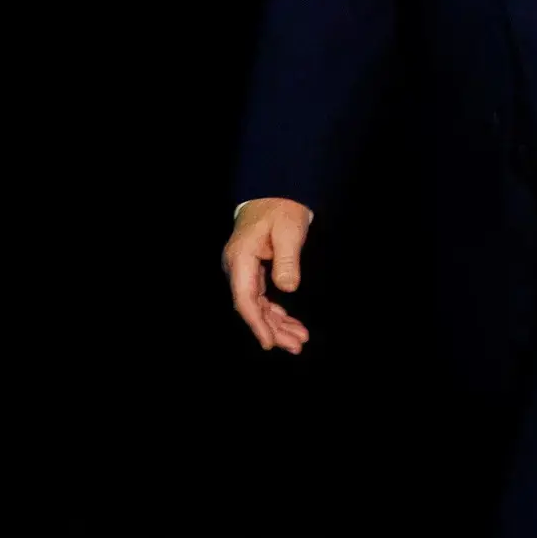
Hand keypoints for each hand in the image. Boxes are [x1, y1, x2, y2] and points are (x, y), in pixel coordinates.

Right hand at [222, 197, 313, 353]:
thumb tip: (287, 289)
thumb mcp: (289, 230)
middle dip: (273, 329)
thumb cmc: (282, 208)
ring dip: (276, 323)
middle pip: (251, 307)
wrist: (275, 192)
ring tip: (299, 339)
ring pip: (257, 305)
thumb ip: (288, 259)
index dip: (257, 324)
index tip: (270, 343)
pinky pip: (261, 297)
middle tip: (297, 345)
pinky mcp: (252, 271)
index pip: (245, 299)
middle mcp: (237, 267)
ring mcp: (243, 270)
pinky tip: (289, 323)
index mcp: (240, 258)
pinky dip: (275, 312)